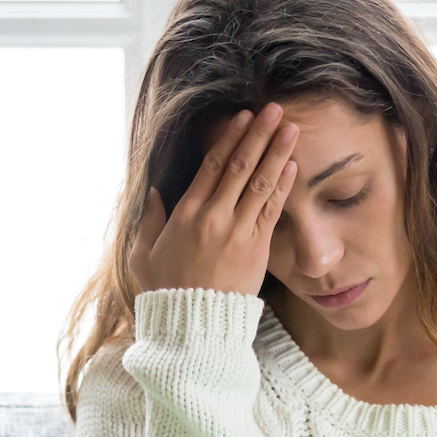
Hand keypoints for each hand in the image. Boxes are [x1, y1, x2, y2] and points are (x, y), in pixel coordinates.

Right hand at [129, 102, 300, 296]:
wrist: (193, 326)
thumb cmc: (166, 291)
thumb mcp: (144, 255)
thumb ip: (150, 221)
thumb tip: (154, 193)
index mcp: (185, 214)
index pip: (210, 166)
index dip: (229, 138)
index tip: (243, 117)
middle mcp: (213, 217)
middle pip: (239, 166)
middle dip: (258, 134)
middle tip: (274, 109)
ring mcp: (237, 232)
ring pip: (260, 183)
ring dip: (277, 153)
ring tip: (290, 129)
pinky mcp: (257, 248)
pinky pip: (272, 210)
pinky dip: (283, 185)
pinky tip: (292, 165)